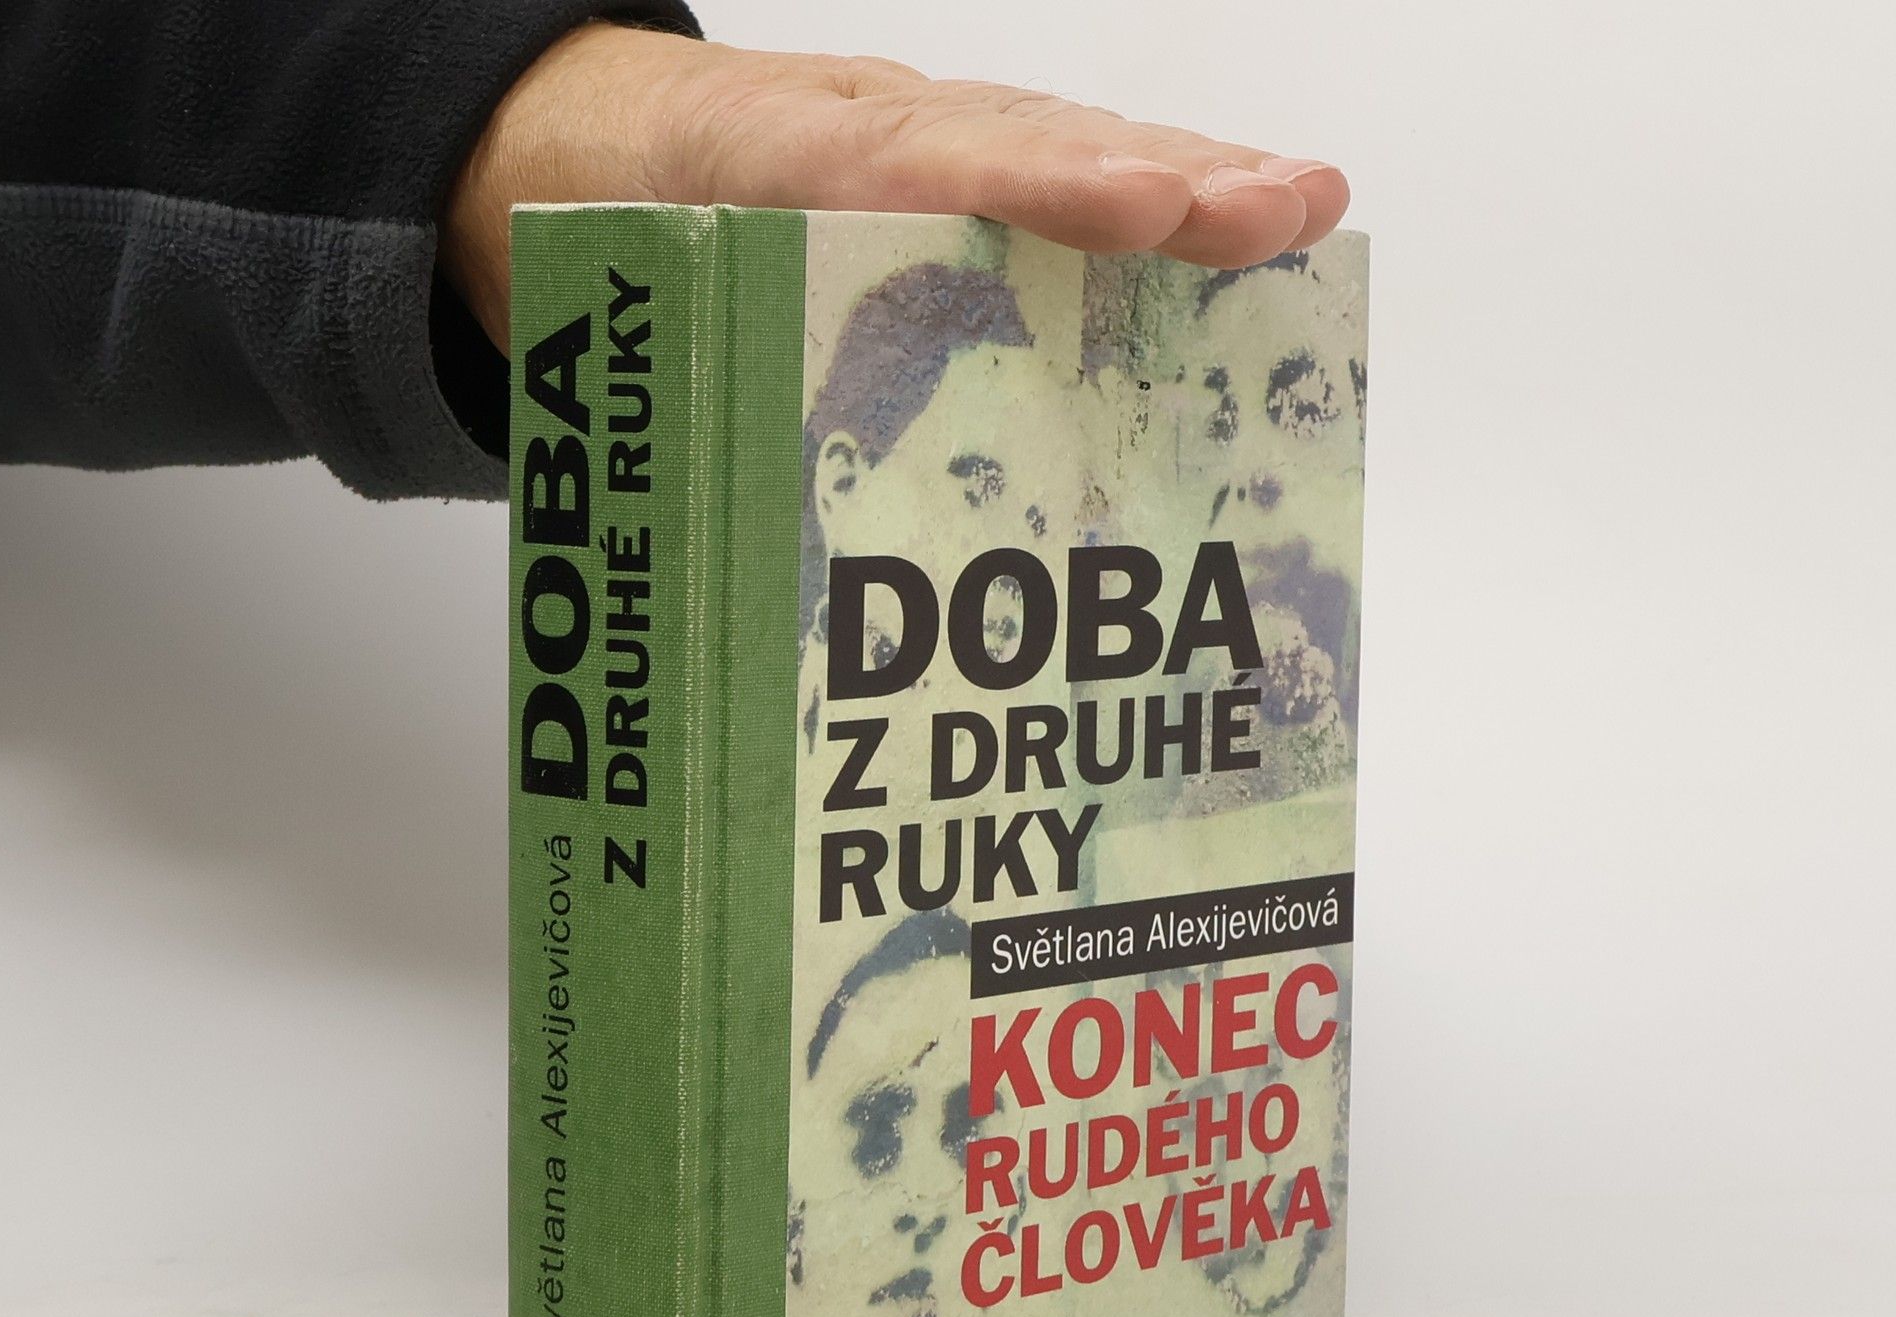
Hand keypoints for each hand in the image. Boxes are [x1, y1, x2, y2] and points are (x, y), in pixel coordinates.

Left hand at [441, 24, 1349, 350]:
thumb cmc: (624, 244)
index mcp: (777, 165)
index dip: (1032, 191)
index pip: (915, 169)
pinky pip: (1068, 178)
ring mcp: (936, 147)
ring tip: (1301, 209)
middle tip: (1263, 211)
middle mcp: (881, 143)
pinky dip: (1165, 207)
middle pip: (1028, 150)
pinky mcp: (966, 173)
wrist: (594, 147)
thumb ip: (675, 399)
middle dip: (1152, 186)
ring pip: (1068, 153)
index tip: (1137, 206)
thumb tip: (747, 594)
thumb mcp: (620, 322)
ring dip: (1189, 184)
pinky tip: (1259, 231)